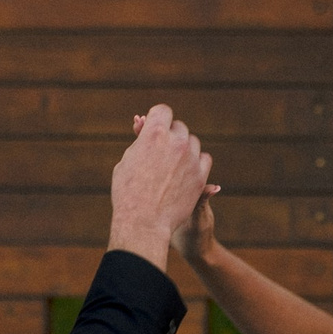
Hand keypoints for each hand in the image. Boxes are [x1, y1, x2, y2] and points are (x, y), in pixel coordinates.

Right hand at [109, 104, 213, 270]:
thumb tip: (145, 130)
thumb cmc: (128, 193)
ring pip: (193, 142)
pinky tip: (187, 171)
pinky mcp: (200, 175)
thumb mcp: (127, 161)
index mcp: (153, 133)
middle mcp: (175, 141)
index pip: (162, 111)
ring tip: (172, 164)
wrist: (143, 222)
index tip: (156, 127)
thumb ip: (141, 143)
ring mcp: (190, 158)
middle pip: (179, 127)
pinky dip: (197, 162)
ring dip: (184, 149)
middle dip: (171, 136)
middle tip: (162, 151)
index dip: (158, 119)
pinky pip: (204, 158)